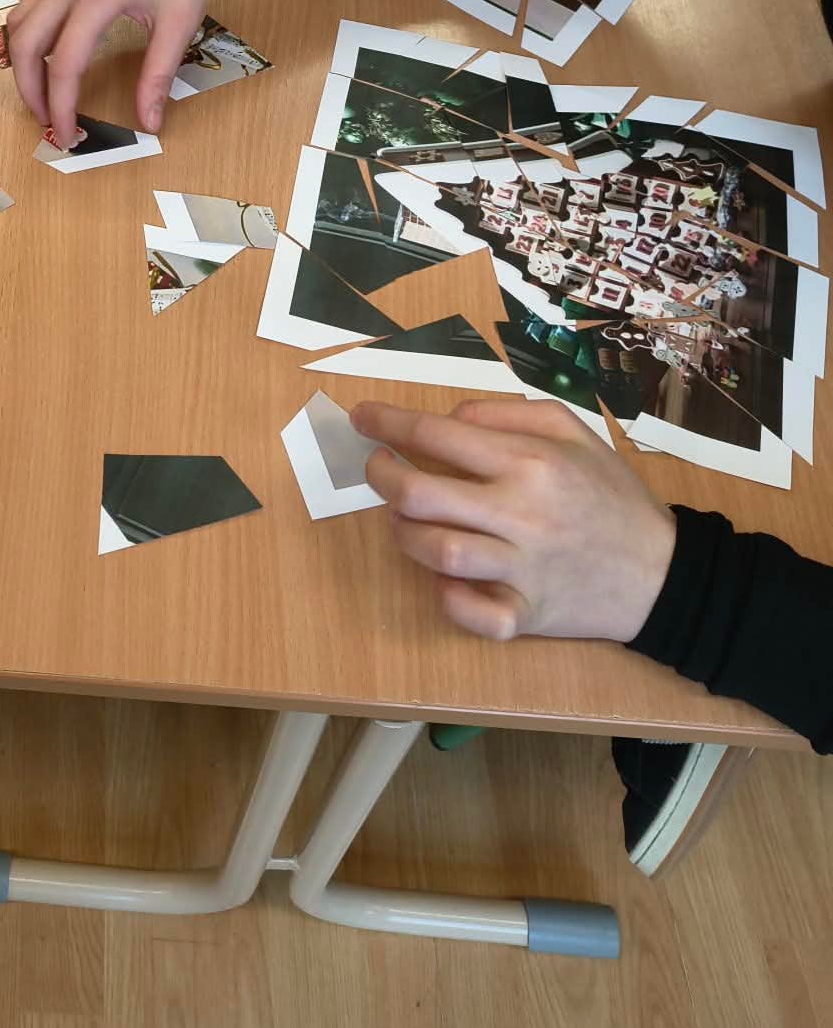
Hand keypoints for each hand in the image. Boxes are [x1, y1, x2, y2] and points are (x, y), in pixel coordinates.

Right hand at [8, 0, 226, 147]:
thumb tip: (149, 122)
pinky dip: (26, 35)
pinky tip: (45, 52)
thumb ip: (159, 74)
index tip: (70, 137)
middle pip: (24, 46)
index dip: (63, 108)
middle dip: (29, 90)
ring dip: (21, 63)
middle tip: (49, 121)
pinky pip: (29, 4)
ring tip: (42, 92)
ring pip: (18, 23)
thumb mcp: (180, 20)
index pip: (64, 65)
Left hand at [349, 396, 676, 643]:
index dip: (386, 424)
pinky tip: (444, 578)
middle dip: (381, 476)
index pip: (436, 435)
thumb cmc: (610, 494)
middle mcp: (520, 513)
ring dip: (403, 533)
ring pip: (434, 551)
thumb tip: (449, 420)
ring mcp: (522, 568)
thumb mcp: (572, 431)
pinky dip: (447, 597)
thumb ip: (508, 413)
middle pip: (419, 495)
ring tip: (404, 519)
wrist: (664, 572)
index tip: (362, 419)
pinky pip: (471, 614)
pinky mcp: (526, 614)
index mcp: (530, 462)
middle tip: (377, 468)